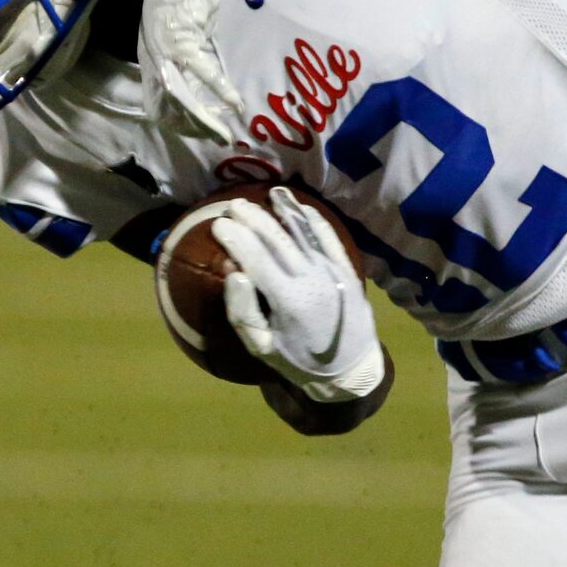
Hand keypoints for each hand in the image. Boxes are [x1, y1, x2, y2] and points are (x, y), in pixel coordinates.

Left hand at [139, 0, 249, 141]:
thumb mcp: (176, 22)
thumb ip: (186, 45)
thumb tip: (200, 65)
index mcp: (150, 48)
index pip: (161, 91)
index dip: (177, 112)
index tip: (193, 128)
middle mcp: (155, 53)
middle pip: (174, 97)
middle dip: (194, 121)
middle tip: (211, 137)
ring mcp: (170, 48)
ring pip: (189, 90)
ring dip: (209, 112)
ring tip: (224, 130)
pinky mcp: (188, 41)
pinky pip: (207, 71)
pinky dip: (222, 88)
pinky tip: (234, 103)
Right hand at [214, 188, 384, 404]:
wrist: (349, 369)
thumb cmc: (298, 361)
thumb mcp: (262, 347)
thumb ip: (243, 310)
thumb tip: (233, 271)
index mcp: (287, 300)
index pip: (256, 258)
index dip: (235, 238)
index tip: (217, 223)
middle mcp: (311, 279)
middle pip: (277, 239)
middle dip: (252, 219)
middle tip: (233, 206)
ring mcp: (332, 272)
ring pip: (303, 232)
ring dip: (281, 211)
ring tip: (262, 197)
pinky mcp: (347, 270)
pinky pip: (329, 237)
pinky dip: (313, 219)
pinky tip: (299, 206)